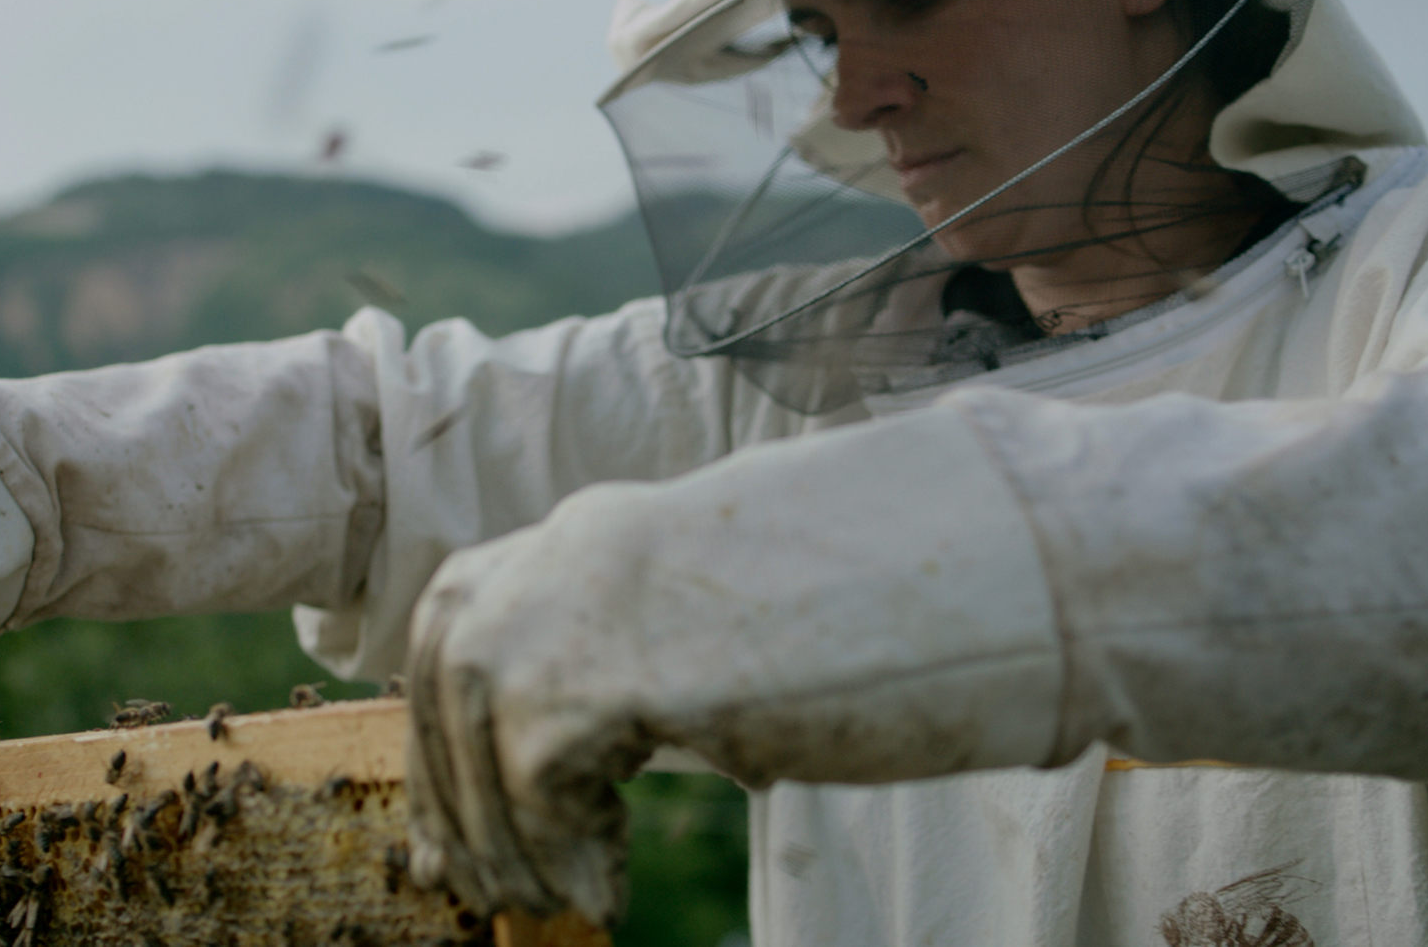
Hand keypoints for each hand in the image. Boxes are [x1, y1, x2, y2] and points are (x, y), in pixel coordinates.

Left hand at [403, 405, 1063, 923]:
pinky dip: (558, 848)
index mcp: (604, 529)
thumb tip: (601, 734)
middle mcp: (575, 544)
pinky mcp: (614, 665)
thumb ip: (651, 653)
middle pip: (445, 661)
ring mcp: (585, 596)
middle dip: (447, 778)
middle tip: (472, 876)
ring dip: (501, 831)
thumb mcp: (731, 626)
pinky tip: (606, 893)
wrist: (982, 558)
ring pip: (477, 724)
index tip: (457, 813)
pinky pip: (533, 779)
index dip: (449, 720)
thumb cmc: (889, 598)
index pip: (466, 609)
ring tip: (553, 899)